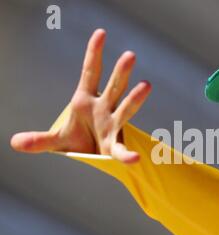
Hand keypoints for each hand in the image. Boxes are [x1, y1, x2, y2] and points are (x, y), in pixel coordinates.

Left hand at [10, 29, 150, 163]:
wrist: (92, 156)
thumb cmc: (78, 140)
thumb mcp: (57, 140)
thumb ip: (39, 140)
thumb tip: (15, 142)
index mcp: (86, 101)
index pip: (91, 73)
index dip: (94, 54)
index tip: (101, 33)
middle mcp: (103, 109)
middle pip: (114, 87)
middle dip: (121, 72)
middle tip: (130, 55)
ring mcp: (111, 125)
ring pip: (125, 110)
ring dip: (134, 98)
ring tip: (146, 85)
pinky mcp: (113, 145)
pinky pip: (121, 150)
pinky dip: (127, 155)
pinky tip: (134, 159)